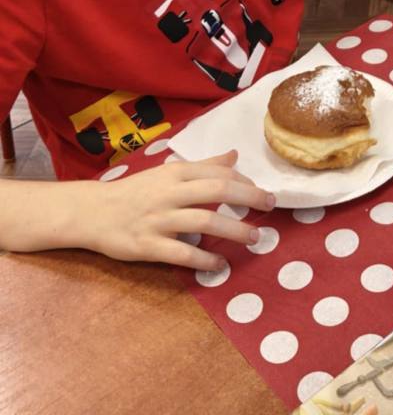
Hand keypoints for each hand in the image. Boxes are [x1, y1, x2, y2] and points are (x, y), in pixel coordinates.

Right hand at [79, 150, 274, 270]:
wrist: (93, 212)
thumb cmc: (136, 191)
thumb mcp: (168, 172)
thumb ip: (203, 165)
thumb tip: (235, 155)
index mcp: (175, 172)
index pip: (218, 173)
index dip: (245, 182)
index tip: (262, 193)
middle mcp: (169, 193)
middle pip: (217, 191)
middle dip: (249, 198)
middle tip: (271, 206)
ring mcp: (159, 220)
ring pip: (204, 221)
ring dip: (234, 230)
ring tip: (255, 238)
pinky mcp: (148, 246)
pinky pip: (182, 253)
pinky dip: (204, 259)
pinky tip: (220, 264)